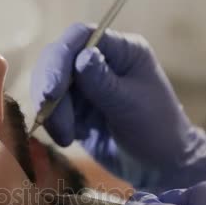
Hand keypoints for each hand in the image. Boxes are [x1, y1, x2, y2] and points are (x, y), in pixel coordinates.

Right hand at [30, 24, 205, 190]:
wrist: (160, 167)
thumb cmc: (157, 131)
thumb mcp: (131, 106)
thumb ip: (103, 81)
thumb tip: (82, 55)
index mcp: (121, 50)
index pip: (80, 37)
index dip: (60, 58)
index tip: (51, 90)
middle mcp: (100, 61)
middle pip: (58, 59)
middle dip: (49, 88)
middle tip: (45, 114)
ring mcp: (86, 84)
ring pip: (50, 85)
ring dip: (51, 111)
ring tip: (65, 138)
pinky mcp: (75, 107)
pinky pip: (51, 107)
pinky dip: (53, 122)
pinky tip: (69, 139)